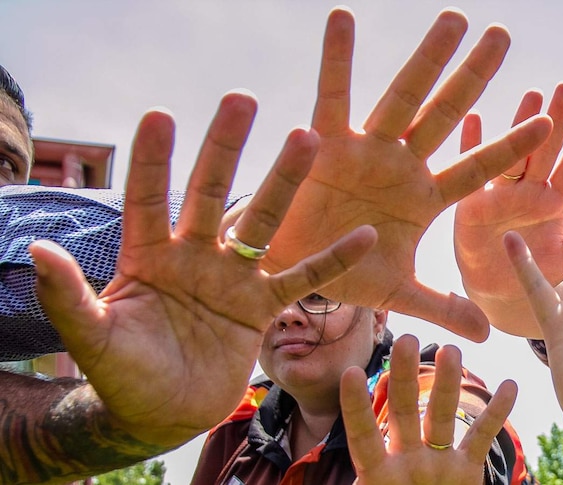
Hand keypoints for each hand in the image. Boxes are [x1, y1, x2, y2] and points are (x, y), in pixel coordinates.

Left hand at [29, 91, 375, 448]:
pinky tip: (364, 237)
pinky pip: (301, 280)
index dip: (153, 161)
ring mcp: (230, 278)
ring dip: (284, 183)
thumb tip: (37, 251)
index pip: (148, 200)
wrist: (164, 412)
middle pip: (211, 193)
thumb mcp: (94, 340)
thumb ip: (68, 297)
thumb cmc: (122, 377)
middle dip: (224, 148)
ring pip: (261, 223)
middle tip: (241, 100)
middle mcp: (192, 256)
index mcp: (147, 258)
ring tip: (307, 138)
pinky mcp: (260, 306)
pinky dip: (332, 261)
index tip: (161, 115)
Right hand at [265, 8, 552, 341]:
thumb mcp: (401, 292)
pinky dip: (337, 62)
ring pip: (402, 98)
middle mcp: (403, 164)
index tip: (549, 121)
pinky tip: (341, 19)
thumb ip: (444, 306)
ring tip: (454, 20)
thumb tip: (491, 334)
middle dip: (474, 77)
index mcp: (427, 197)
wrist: (292, 269)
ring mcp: (368, 150)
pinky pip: (334, 98)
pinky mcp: (327, 145)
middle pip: (447, 115)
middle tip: (502, 34)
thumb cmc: (347, 272)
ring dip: (427, 60)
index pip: (478, 168)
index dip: (511, 147)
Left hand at [341, 334, 517, 484]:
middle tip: (406, 339)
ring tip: (451, 350)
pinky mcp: (467, 470)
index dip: (356, 407)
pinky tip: (509, 385)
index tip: (349, 372)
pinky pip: (483, 437)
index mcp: (378, 474)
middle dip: (406, 376)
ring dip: (448, 384)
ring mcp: (438, 461)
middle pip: (405, 411)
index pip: (363, 436)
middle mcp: (407, 458)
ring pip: (444, 415)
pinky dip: (497, 413)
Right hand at [454, 82, 562, 336]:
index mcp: (554, 202)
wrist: (498, 296)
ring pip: (510, 153)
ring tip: (531, 94)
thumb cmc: (538, 277)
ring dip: (518, 124)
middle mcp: (528, 192)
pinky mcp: (471, 206)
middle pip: (544, 150)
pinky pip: (470, 171)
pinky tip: (473, 118)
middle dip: (555, 118)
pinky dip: (469, 145)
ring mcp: (499, 195)